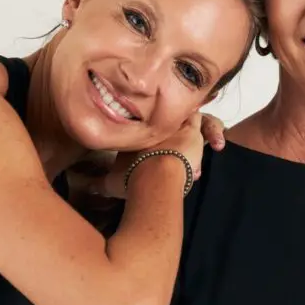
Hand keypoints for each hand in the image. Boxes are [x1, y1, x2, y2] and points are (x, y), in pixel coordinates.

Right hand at [104, 112, 223, 196]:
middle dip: (182, 138)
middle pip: (171, 120)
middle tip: (188, 158)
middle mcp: (155, 125)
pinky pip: (205, 120)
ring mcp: (172, 123)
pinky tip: (218, 144)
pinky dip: (213, 131)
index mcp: (137, 135)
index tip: (166, 161)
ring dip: (204, 131)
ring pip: (190, 116)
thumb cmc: (132, 179)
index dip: (161, 145)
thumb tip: (86, 188)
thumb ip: (97, 184)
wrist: (152, 174)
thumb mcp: (111, 183)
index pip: (152, 131)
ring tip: (213, 145)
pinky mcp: (192, 128)